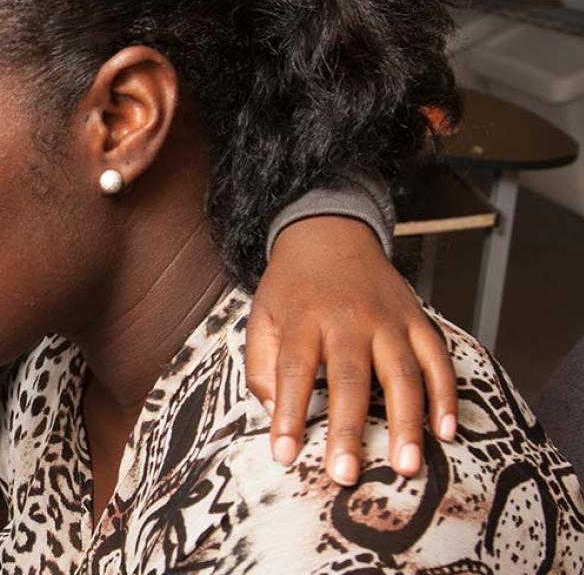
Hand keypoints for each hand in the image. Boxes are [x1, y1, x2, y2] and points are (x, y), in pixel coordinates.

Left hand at [246, 216, 457, 485]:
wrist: (329, 234)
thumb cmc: (291, 289)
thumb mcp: (261, 318)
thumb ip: (261, 366)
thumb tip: (275, 415)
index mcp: (303, 319)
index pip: (294, 371)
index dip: (289, 414)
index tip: (284, 454)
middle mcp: (348, 319)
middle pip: (350, 379)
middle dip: (348, 430)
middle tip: (345, 474)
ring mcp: (388, 319)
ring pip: (403, 374)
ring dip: (407, 424)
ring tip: (407, 467)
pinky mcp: (417, 319)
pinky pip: (438, 360)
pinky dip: (446, 396)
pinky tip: (446, 431)